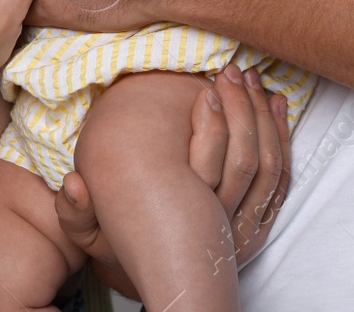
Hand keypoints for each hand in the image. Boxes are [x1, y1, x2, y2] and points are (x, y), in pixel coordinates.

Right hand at [54, 66, 292, 295]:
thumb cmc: (128, 251)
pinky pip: (281, 176)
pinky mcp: (261, 222)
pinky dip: (280, 135)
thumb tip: (72, 182)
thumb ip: (75, 214)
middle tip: (232, 71)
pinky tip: (274, 104)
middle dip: (244, 108)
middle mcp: (222, 229)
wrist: (162, 282)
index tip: (208, 90)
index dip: (215, 123)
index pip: (211, 168)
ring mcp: (247, 228)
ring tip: (251, 79)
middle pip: (250, 160)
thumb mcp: (92, 241)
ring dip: (263, 116)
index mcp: (183, 225)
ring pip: (270, 166)